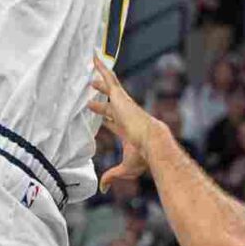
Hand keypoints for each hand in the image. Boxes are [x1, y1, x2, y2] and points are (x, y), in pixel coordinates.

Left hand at [89, 55, 158, 185]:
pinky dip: (101, 67)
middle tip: (93, 87)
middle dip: (102, 94)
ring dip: (101, 77)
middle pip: (111, 100)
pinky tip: (94, 57)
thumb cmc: (143, 157)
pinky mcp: (119, 96)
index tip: (97, 111)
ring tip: (92, 66)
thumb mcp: (124, 169)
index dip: (105, 115)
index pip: (113, 119)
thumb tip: (103, 189)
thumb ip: (111, 176)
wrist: (152, 143)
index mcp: (127, 128)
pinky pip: (108, 77)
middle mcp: (125, 113)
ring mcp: (122, 104)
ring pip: (110, 85)